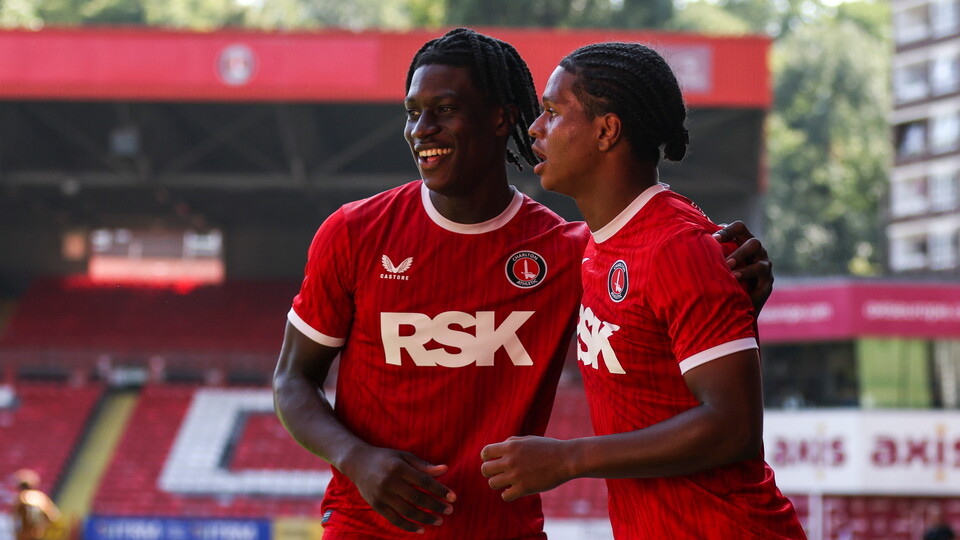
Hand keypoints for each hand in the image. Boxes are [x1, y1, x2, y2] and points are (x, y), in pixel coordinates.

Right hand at [341, 446, 455, 533]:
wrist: (357, 462)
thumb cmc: (386, 458)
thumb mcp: (404, 456)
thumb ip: (424, 465)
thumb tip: (445, 470)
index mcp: (399, 467)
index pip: (424, 481)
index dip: (440, 490)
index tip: (453, 497)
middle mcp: (390, 482)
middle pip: (417, 498)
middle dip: (435, 506)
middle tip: (449, 510)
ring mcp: (382, 495)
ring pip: (407, 511)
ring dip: (425, 518)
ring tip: (439, 521)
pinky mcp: (376, 505)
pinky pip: (395, 520)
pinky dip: (409, 526)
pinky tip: (421, 529)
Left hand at [480, 436, 572, 501]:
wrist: (566, 459)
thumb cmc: (548, 448)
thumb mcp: (527, 439)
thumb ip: (511, 443)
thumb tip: (496, 450)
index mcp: (510, 446)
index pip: (485, 452)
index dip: (486, 458)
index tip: (493, 461)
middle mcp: (510, 460)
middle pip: (485, 469)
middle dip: (490, 472)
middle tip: (500, 473)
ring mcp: (516, 475)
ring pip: (492, 484)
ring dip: (498, 483)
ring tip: (507, 482)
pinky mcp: (524, 488)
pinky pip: (505, 496)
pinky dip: (508, 494)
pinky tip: (515, 490)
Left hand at [713, 221, 773, 311]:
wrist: (735, 298)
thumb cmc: (720, 272)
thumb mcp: (715, 259)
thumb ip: (708, 248)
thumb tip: (685, 238)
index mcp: (744, 240)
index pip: (739, 228)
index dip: (728, 231)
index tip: (712, 239)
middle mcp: (757, 251)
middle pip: (753, 243)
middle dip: (739, 252)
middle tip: (726, 263)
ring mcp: (764, 266)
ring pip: (760, 264)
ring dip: (745, 270)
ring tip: (732, 275)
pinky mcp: (767, 284)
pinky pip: (762, 283)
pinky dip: (750, 284)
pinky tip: (738, 286)